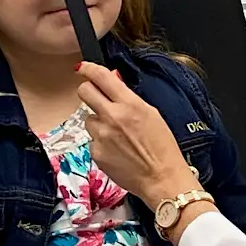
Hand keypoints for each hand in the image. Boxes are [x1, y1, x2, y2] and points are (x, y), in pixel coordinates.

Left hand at [76, 61, 199, 209]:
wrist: (161, 178)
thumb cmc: (163, 148)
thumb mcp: (152, 114)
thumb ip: (129, 98)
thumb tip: (114, 82)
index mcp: (130, 104)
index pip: (101, 77)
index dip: (89, 69)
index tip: (82, 68)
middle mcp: (112, 117)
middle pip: (84, 92)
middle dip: (88, 91)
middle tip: (96, 98)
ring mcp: (102, 135)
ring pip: (88, 119)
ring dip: (99, 123)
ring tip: (117, 135)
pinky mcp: (96, 152)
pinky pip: (92, 140)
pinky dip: (101, 142)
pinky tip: (117, 150)